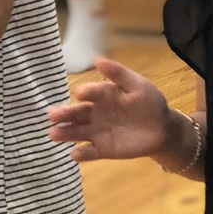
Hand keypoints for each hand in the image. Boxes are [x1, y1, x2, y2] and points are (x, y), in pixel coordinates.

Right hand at [48, 58, 177, 162]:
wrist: (161, 128)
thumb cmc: (148, 102)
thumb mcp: (137, 85)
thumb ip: (118, 74)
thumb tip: (98, 59)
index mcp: (102, 95)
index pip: (91, 92)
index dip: (86, 92)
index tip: (80, 93)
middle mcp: (94, 113)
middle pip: (77, 113)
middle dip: (64, 114)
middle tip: (52, 115)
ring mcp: (97, 132)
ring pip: (78, 132)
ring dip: (65, 133)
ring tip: (53, 134)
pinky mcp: (104, 149)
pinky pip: (90, 152)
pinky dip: (82, 154)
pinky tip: (75, 154)